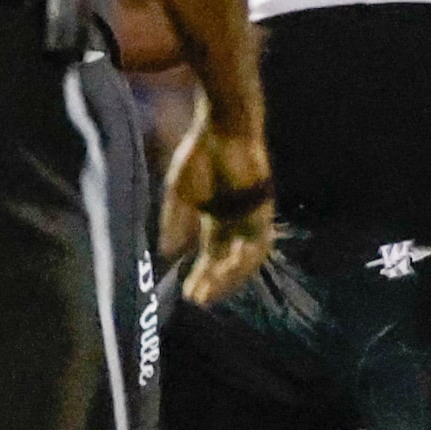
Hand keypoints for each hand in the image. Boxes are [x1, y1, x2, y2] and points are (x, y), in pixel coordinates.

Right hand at [163, 101, 273, 304]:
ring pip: (247, 257)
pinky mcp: (263, 208)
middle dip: (214, 282)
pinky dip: (245, 256)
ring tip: (210, 289)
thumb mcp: (179, 195)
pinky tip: (228, 266)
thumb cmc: (199, 156)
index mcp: (216, 218)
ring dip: (230, 275)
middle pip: (229, 262)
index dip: (201, 276)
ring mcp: (252, 216)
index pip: (212, 256)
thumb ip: (175, 223)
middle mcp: (236, 222)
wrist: (221, 130)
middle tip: (198, 299)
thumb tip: (167, 254)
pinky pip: (258, 240)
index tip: (189, 294)